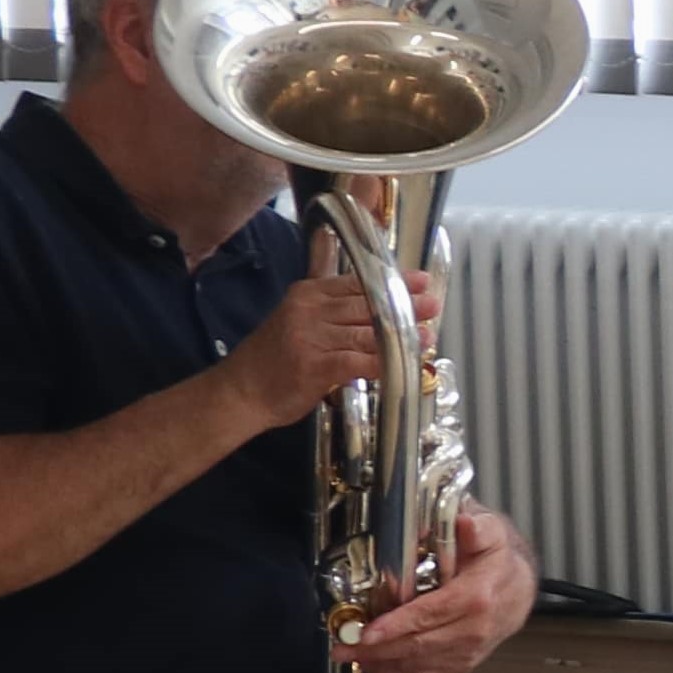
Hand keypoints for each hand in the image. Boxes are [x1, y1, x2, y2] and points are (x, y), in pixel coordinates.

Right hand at [220, 271, 426, 422]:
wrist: (240, 392)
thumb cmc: (273, 362)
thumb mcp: (300, 325)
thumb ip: (333, 316)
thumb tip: (378, 314)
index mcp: (307, 294)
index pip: (356, 283)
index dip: (391, 281)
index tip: (420, 280)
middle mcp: (308, 310)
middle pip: (366, 303)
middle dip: (403, 305)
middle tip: (433, 304)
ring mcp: (311, 336)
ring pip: (366, 331)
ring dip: (400, 335)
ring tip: (426, 335)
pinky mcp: (315, 364)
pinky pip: (359, 360)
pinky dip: (384, 363)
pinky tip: (404, 364)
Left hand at [341, 506, 532, 672]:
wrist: (521, 583)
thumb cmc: (498, 558)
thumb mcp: (491, 531)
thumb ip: (477, 527)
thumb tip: (466, 522)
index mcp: (479, 595)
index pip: (431, 613)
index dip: (396, 625)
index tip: (367, 632)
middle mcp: (478, 627)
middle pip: (421, 644)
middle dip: (377, 649)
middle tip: (343, 647)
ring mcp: (474, 648)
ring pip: (423, 663)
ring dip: (384, 663)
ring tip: (353, 657)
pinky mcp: (468, 660)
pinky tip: (379, 666)